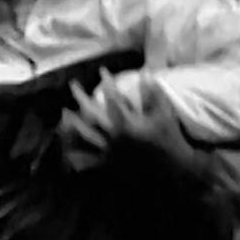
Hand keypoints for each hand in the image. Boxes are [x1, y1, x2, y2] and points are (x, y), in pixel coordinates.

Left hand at [74, 69, 198, 171]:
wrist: (175, 168)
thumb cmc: (171, 139)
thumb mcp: (164, 114)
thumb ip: (153, 94)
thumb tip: (146, 72)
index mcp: (127, 124)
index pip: (113, 98)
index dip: (107, 83)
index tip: (102, 71)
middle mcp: (115, 137)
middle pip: (92, 114)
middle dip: (81, 98)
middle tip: (73, 85)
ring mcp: (111, 152)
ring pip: (86, 136)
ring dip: (73, 124)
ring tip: (64, 113)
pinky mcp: (111, 165)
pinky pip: (90, 161)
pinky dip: (78, 157)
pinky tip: (67, 151)